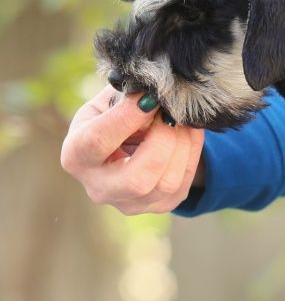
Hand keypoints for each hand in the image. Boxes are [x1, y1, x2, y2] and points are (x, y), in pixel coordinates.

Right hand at [60, 86, 205, 214]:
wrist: (126, 145)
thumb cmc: (112, 118)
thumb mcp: (108, 104)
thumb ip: (126, 98)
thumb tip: (153, 94)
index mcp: (76, 157)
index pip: (97, 142)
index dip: (126, 118)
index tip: (149, 98)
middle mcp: (99, 188)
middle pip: (136, 178)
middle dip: (162, 141)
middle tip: (170, 113)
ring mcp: (130, 203)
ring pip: (166, 182)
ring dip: (182, 145)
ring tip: (181, 119)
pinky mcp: (159, 206)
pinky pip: (183, 181)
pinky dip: (191, 152)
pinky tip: (188, 131)